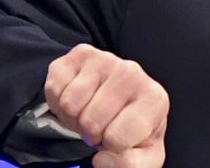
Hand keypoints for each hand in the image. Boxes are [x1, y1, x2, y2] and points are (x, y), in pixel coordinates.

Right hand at [45, 43, 168, 167]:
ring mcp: (106, 59)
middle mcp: (133, 72)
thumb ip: (132, 165)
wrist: (121, 100)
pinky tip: (78, 100)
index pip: (118, 138)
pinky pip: (55, 89)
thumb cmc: (134, 130)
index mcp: (155, 100)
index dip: (110, 147)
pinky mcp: (81, 54)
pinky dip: (58, 102)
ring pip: (70, 105)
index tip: (117, 139)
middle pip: (90, 122)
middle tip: (99, 127)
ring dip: (73, 118)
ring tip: (88, 113)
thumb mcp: (144, 154)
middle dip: (90, 133)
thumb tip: (102, 158)